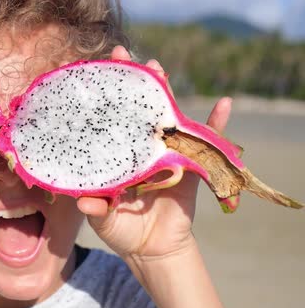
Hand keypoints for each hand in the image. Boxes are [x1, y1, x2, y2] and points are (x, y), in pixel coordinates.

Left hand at [77, 46, 231, 258]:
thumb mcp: (104, 220)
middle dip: (134, 84)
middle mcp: (140, 150)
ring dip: (166, 94)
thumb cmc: (123, 231)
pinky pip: (206, 143)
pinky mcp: (190, 167)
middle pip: (137, 111)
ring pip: (167, 119)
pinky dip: (216, 125)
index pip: (110, 121)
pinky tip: (224, 105)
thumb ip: (97, 209)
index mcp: (117, 157)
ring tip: (159, 70)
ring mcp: (165, 155)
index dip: (105, 98)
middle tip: (126, 57)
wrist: (152, 249)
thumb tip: (84, 204)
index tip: (96, 71)